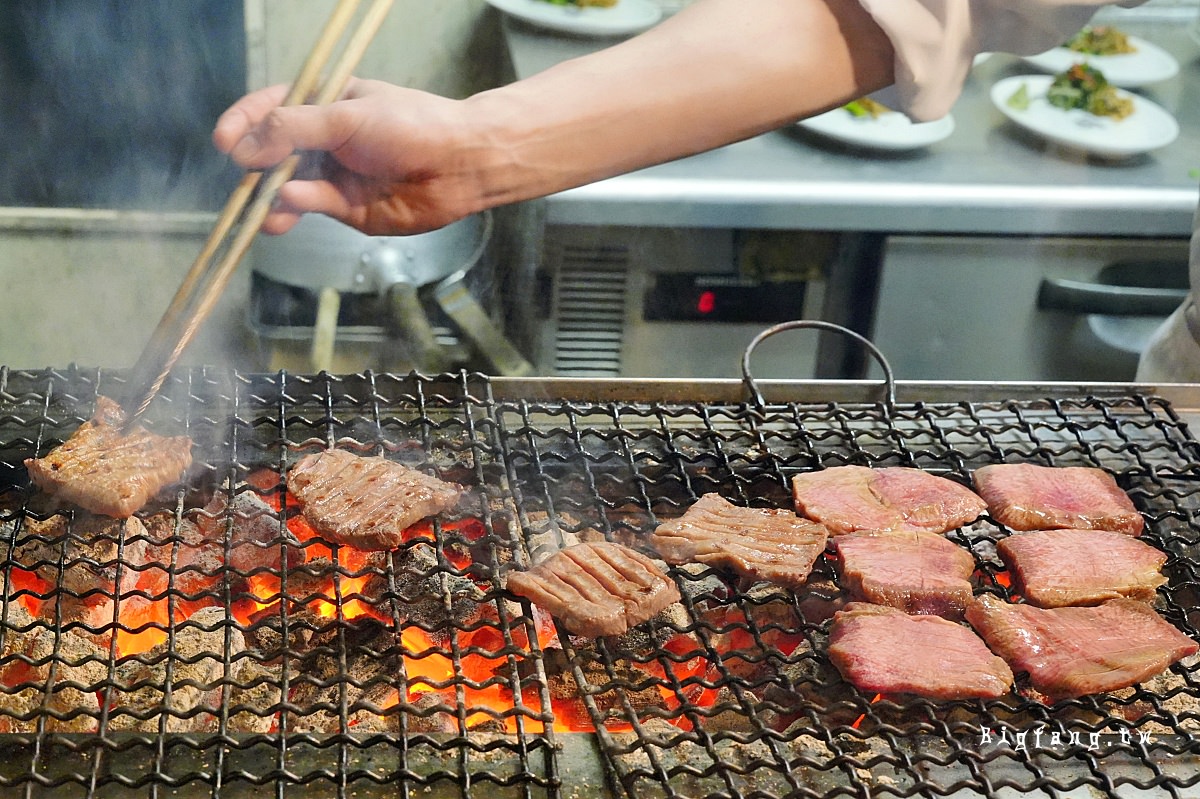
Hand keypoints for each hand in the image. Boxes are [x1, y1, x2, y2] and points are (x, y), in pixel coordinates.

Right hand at [212, 78, 484, 234]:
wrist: (459, 165)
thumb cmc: (410, 126)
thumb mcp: (346, 116)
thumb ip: (293, 129)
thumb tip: (245, 146)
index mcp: (325, 104)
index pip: (270, 109)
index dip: (244, 123)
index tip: (223, 141)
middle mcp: (326, 140)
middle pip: (272, 152)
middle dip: (253, 165)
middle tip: (242, 175)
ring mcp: (335, 175)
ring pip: (286, 185)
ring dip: (268, 194)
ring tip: (258, 204)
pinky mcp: (347, 209)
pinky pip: (310, 206)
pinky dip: (295, 206)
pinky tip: (287, 205)